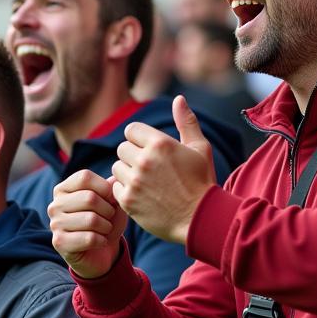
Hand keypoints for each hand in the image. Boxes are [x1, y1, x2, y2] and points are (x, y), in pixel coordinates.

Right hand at [48, 169, 128, 278]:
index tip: (112, 199)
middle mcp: (55, 204)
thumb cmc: (105, 222)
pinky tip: (100, 242)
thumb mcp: (112, 203)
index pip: (84, 177)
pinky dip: (101, 241)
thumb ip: (112, 188)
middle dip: (108, 210)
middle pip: (89, 198)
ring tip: (105, 230)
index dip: (105, 188)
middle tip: (109, 218)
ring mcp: (54, 224)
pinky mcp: (59, 242)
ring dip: (106, 226)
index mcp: (63, 189)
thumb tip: (114, 179)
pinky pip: (89, 238)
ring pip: (91, 219)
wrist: (101, 252)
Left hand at [111, 97, 215, 243]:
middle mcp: (144, 160)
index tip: (149, 150)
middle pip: (122, 148)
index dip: (139, 139)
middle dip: (133, 156)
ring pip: (116, 167)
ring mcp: (134, 181)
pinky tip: (142, 195)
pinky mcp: (128, 200)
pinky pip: (114, 187)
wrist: (200, 219)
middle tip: (149, 168)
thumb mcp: (200, 148)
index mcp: (160, 144)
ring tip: (146, 182)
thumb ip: (186, 122)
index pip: (131, 130)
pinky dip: (124, 191)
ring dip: (127, 173)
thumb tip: (179, 98)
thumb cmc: (202, 182)